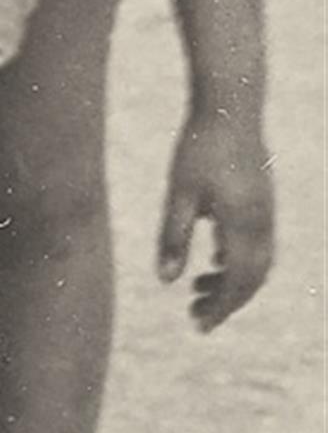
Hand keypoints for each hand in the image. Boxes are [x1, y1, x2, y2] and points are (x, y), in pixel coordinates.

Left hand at [156, 106, 273, 330]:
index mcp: (243, 225)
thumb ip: (174, 237)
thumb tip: (166, 281)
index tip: (199, 326)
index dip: (221, 308)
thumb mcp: (179, 193)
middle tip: (196, 317)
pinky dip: (240, 261)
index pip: (237, 282)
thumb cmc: (199, 147)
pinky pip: (259, 244)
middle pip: (253, 279)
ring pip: (259, 263)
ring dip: (233, 283)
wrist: (231, 107)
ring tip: (198, 290)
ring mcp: (267, 212)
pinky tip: (214, 260)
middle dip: (227, 302)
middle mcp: (262, 223)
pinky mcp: (264, 201)